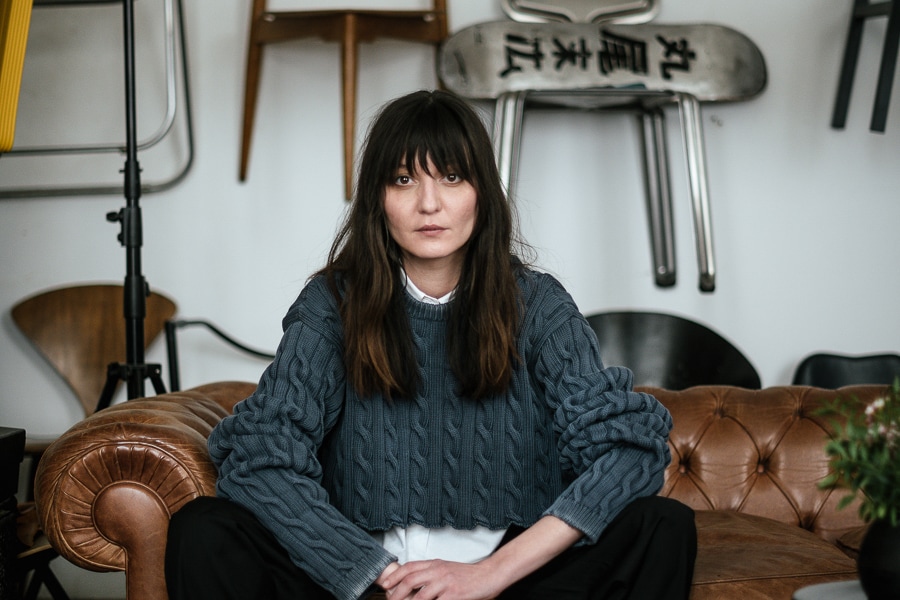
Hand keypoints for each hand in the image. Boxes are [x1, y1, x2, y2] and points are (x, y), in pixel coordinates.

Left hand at [378, 559, 501, 599]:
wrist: (489, 575)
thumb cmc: (469, 575)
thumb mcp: (446, 569)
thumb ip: (431, 575)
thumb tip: (413, 586)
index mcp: (435, 564)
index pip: (409, 567)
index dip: (394, 576)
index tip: (385, 585)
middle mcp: (438, 571)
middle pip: (410, 580)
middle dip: (396, 594)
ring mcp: (446, 583)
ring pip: (420, 596)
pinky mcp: (454, 595)